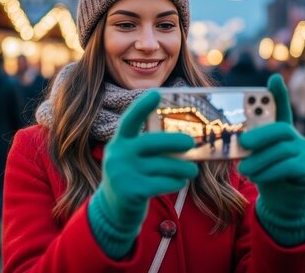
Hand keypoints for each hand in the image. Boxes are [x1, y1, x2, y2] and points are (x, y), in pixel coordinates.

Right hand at [89, 90, 197, 257]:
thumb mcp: (131, 158)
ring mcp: (123, 174)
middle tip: (191, 143)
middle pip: (152, 142)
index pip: (129, 120)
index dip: (142, 106)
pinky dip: (176, 182)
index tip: (156, 93)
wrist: (112, 211)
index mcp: (119, 142)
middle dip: (174, 141)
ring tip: (192, 170)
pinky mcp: (132, 192)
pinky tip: (180, 182)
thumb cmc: (131, 177)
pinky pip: (163, 183)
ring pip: (163, 166)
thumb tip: (185, 139)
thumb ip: (148, 148)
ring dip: (183, 168)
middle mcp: (118, 155)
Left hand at [238, 74, 304, 245]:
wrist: (282, 204)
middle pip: (280, 130)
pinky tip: (256, 177)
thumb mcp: (254, 159)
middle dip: (260, 135)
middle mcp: (296, 139)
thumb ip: (248, 148)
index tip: (274, 78)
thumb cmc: (265, 176)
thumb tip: (233, 141)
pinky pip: (289, 166)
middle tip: (243, 143)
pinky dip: (270, 172)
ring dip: (260, 160)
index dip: (278, 94)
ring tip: (244, 169)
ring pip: (281, 151)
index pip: (281, 109)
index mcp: (281, 132)